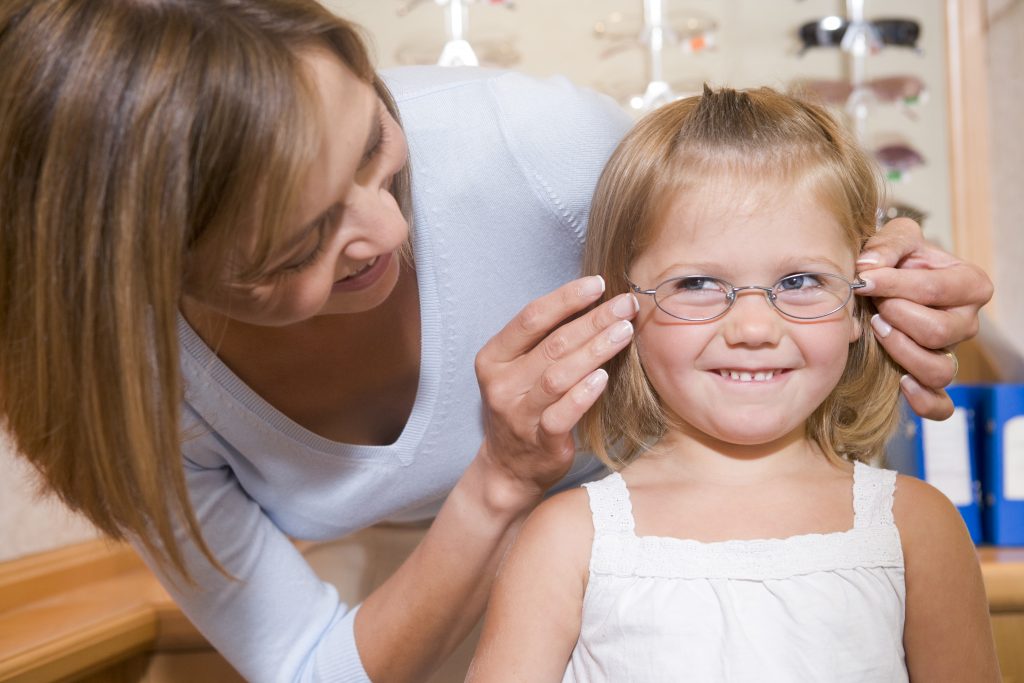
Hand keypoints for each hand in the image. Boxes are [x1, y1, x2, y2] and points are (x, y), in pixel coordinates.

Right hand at [474, 276, 637, 509]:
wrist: (509, 468)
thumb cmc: (523, 407)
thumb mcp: (520, 370)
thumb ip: (545, 340)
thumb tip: (593, 301)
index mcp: (493, 358)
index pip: (531, 318)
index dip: (566, 298)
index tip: (598, 284)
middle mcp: (501, 384)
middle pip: (552, 344)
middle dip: (593, 320)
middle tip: (625, 305)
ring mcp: (518, 414)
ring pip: (559, 376)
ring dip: (595, 350)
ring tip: (624, 332)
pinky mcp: (539, 441)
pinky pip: (562, 415)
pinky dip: (583, 394)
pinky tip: (604, 377)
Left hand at [855, 217, 992, 419]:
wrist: (882, 285)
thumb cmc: (895, 260)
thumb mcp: (895, 239)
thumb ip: (887, 245)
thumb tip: (869, 268)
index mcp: (969, 285)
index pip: (936, 290)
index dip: (895, 285)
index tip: (864, 280)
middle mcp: (966, 322)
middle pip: (938, 332)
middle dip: (896, 316)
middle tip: (874, 306)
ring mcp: (950, 353)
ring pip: (939, 369)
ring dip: (901, 351)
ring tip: (878, 330)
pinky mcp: (932, 379)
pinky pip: (939, 405)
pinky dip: (923, 401)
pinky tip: (900, 382)